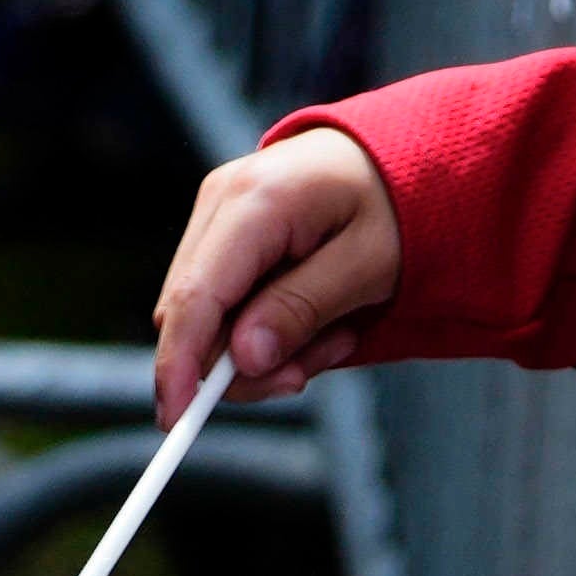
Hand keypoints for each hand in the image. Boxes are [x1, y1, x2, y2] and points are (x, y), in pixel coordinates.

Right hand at [157, 123, 406, 409]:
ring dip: (263, 348)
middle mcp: (221, 199)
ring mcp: (217, 211)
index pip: (195, 297)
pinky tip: (315, 316)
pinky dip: (263, 327)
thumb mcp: (368, 264)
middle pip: (191, 314)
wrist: (399, 154)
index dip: (179, 364)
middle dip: (244, 363)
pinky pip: (223, 302)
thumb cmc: (393, 205)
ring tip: (334, 334)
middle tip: (310, 371)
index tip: (176, 421)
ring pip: (206, 316)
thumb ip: (303, 309)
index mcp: (257, 201)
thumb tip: (242, 360)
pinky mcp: (223, 230)